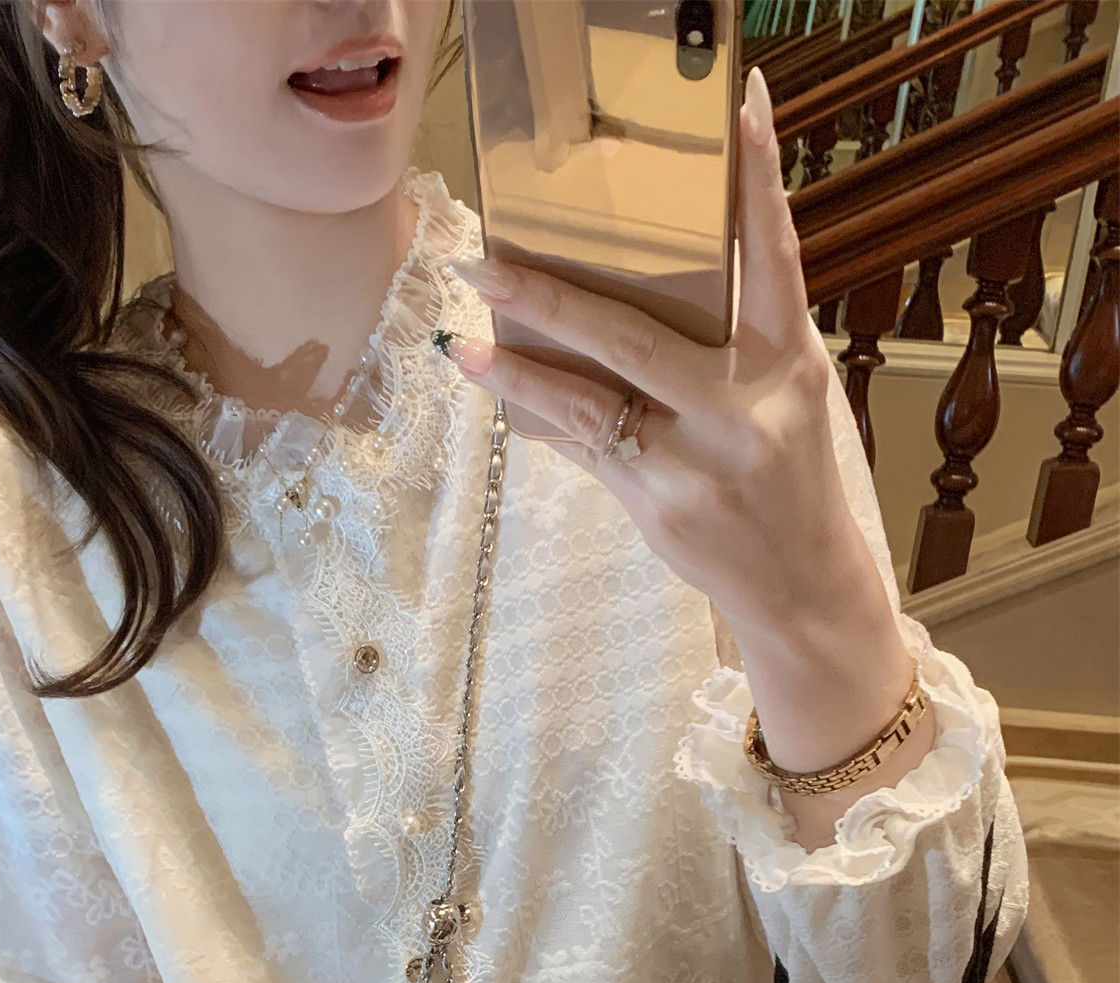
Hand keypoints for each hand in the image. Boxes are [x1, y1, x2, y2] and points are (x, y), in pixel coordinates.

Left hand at [443, 67, 930, 837]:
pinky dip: (539, 418)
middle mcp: (745, 407)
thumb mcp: (781, 397)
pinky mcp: (660, 505)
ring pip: (590, 403)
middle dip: (555, 301)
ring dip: (520, 370)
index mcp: (787, 362)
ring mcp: (699, 462)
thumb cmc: (786, 478)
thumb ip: (724, 342)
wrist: (802, 586)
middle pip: (636, 337)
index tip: (738, 107)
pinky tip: (498, 389)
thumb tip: (631, 283)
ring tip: (468, 338)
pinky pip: (584, 450)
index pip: (774, 254)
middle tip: (492, 264)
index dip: (756, 180)